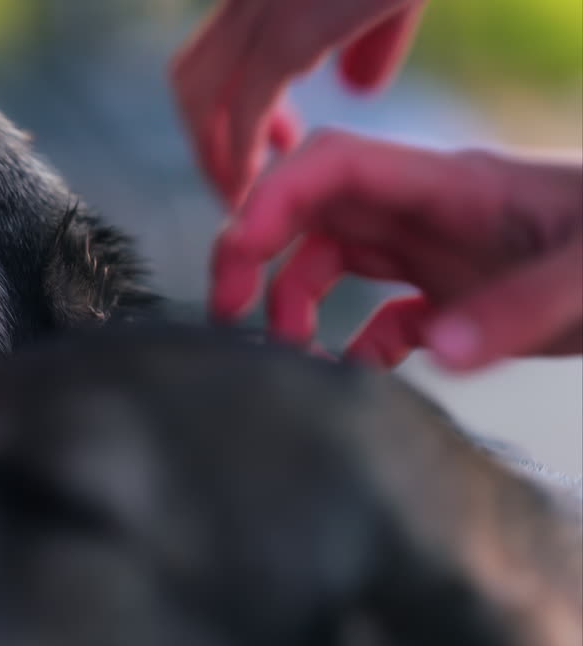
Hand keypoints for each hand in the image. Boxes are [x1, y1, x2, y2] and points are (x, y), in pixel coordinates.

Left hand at [171, 0, 426, 206]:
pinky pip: (245, 108)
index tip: (275, 143)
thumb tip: (356, 88)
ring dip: (215, 158)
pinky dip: (242, 157)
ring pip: (198, 97)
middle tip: (246, 186)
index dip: (220, 113)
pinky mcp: (293, 24)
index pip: (210, 57)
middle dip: (206, 142)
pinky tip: (261, 187)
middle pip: (189, 80)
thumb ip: (368, 33)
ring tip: (248, 198)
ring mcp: (261, 1)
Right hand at [212, 130, 582, 371]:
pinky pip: (382, 308)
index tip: (237, 259)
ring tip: (292, 354)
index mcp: (452, 189)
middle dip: (255, 252)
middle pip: (312, 210)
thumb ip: (517, 310)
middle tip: (230, 315)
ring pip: (334, 256)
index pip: (333, 168)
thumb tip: (424, 351)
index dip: (271, 201)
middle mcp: (431, 212)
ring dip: (296, 298)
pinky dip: (357, 340)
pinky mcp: (459, 292)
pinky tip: (363, 376)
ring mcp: (442, 250)